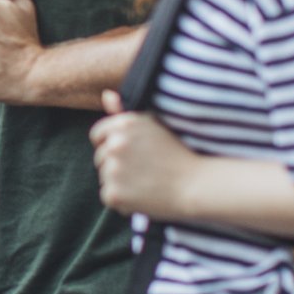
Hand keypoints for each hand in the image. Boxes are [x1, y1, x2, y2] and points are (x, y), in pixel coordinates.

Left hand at [90, 89, 201, 216]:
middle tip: (145, 171)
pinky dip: (122, 200)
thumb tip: (106, 94)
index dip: (111, 146)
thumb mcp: (153, 126)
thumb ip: (124, 112)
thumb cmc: (176, 155)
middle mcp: (115, 144)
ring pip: (104, 177)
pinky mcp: (114, 193)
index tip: (130, 155)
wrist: (196, 185)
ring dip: (119, 182)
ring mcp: (113, 169)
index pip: (98, 136)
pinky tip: (143, 196)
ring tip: (146, 183)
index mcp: (124, 124)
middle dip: (117, 165)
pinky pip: (108, 196)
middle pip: (100, 158)